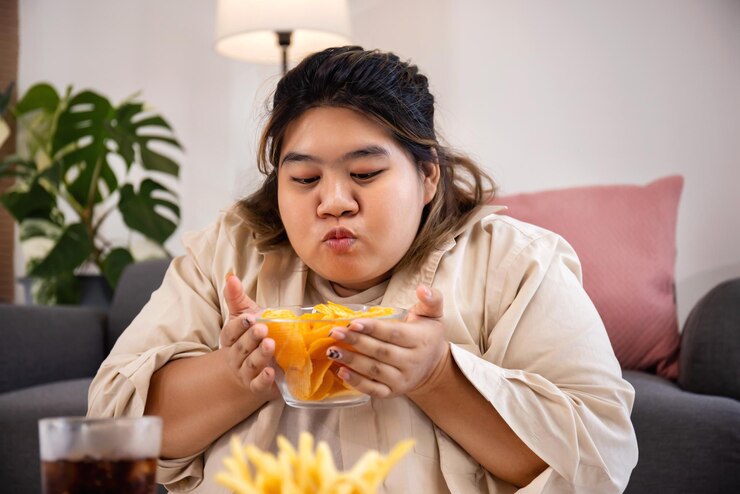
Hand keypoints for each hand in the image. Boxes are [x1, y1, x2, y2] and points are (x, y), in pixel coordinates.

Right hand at [219, 273, 277, 397]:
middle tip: (262, 329)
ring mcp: (246, 372)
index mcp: (230, 339)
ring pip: (250, 365)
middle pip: (240, 348)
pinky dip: (263, 380)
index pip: (231, 332)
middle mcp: (235, 356)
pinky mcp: (258, 385)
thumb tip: (231, 276)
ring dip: (259, 355)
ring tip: (270, 345)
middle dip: (250, 338)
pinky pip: (258, 384)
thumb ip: (237, 297)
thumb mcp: (245, 314)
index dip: (239, 325)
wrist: (254, 367)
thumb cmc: (251, 337)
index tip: (249, 317)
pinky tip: (271, 372)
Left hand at [326, 285, 449, 398]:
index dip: (373, 328)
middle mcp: (412, 362)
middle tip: (335, 332)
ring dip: (352, 361)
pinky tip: (341, 372)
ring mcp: (401, 379)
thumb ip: (431, 300)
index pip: (394, 334)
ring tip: (332, 350)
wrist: (433, 367)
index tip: (353, 321)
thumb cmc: (427, 335)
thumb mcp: (433, 315)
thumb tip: (423, 289)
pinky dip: (356, 382)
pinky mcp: (392, 392)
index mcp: (420, 340)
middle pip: (381, 352)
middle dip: (356, 342)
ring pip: (374, 371)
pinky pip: (373, 390)